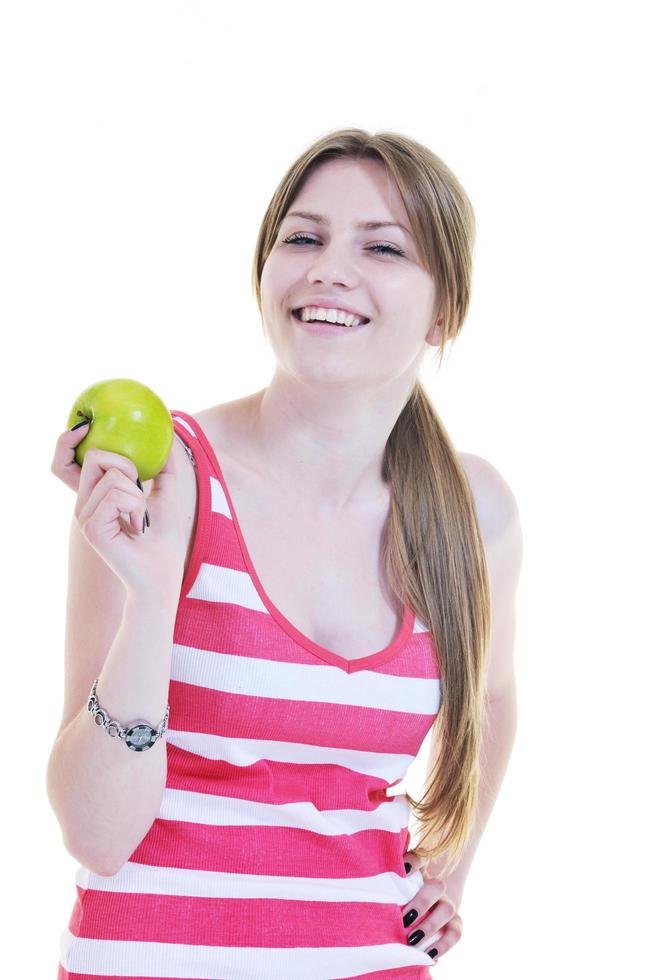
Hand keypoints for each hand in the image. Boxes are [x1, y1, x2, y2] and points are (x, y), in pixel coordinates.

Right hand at [51, 421, 185, 598]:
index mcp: (96, 497)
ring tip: (139, 519)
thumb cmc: (164, 540)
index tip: (135, 470)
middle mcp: (85, 505)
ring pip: (112, 477)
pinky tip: (136, 526)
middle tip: (140, 496)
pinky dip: (135, 506)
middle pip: (96, 457)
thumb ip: (164, 469)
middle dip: (128, 468)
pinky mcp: (92, 528)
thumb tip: (170, 439)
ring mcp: (86, 517)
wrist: (163, 575)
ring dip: (138, 496)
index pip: (93, 455)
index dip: (109, 449)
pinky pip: (115, 495)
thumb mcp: (166, 495)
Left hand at [400, 849, 462, 962]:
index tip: (404, 869)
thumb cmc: (405, 894)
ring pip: (447, 910)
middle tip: (404, 919)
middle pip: (436, 886)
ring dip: (430, 926)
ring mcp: (448, 903)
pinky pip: (456, 933)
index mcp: (422, 870)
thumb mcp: (399, 885)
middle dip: (421, 903)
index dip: (413, 862)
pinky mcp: (456, 923)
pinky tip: (429, 956)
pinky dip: (444, 945)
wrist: (432, 902)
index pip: (420, 858)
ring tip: (412, 940)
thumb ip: (390, 881)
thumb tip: (369, 884)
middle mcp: (437, 885)